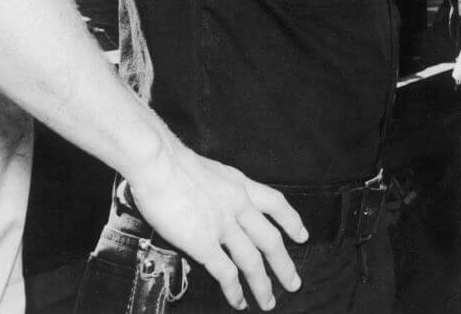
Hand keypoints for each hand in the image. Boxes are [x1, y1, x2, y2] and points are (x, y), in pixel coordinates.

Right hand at [126, 141, 308, 310]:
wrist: (159, 162)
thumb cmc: (175, 161)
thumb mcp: (211, 170)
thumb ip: (221, 188)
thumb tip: (219, 200)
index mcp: (241, 185)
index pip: (276, 204)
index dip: (292, 222)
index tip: (302, 236)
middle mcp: (239, 206)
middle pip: (270, 240)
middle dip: (284, 265)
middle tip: (294, 283)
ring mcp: (224, 225)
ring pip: (253, 261)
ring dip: (263, 285)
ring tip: (269, 302)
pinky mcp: (204, 243)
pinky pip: (226, 273)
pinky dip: (235, 291)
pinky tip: (238, 302)